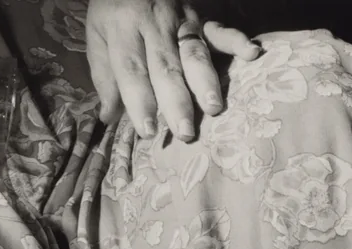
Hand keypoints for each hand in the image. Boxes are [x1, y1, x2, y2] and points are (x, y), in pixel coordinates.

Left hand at [85, 0, 260, 141]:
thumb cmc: (115, 12)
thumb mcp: (99, 37)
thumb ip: (105, 77)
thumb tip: (109, 116)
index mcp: (123, 29)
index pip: (132, 70)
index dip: (140, 102)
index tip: (148, 132)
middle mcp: (153, 25)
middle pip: (166, 67)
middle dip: (176, 101)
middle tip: (184, 132)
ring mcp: (181, 21)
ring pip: (194, 53)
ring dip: (205, 81)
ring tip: (214, 108)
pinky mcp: (201, 19)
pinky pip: (220, 30)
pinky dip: (236, 40)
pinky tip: (252, 53)